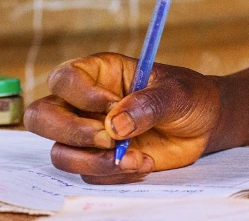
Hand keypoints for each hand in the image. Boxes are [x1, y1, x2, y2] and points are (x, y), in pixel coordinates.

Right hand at [24, 53, 220, 183]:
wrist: (205, 125)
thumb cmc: (190, 96)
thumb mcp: (180, 92)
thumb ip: (151, 103)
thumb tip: (116, 123)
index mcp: (102, 73)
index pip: (65, 78)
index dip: (79, 93)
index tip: (111, 105)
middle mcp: (86, 103)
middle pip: (42, 117)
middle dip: (70, 132)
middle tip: (109, 139)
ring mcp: (89, 134)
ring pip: (61, 153)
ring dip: (94, 161)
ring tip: (135, 157)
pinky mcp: (99, 160)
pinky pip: (88, 175)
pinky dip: (114, 175)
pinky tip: (144, 163)